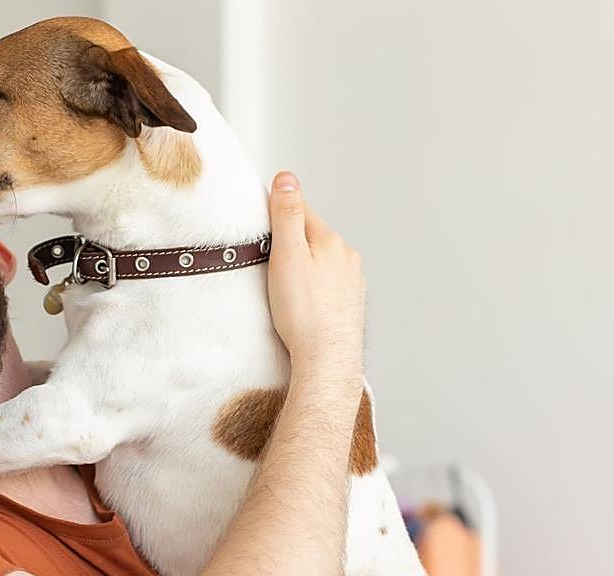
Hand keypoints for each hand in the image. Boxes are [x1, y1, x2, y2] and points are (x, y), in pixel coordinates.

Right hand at [265, 172, 366, 372]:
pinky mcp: (351, 306)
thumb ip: (287, 215)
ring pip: (322, 265)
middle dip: (292, 246)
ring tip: (287, 293)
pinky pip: (328, 289)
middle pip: (312, 238)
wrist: (326, 359)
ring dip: (305, 270)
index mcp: (331, 241)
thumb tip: (287, 178)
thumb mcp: (287, 255)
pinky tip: (303, 308)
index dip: (277, 217)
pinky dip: (315, 293)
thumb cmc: (303, 313)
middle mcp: (347, 258)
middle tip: (270, 268)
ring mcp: (352, 283)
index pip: (301, 211)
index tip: (261, 231)